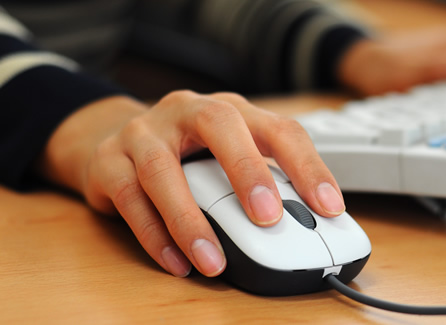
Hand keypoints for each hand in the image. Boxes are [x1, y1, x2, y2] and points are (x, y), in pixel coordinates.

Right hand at [38, 92, 345, 277]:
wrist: (114, 139)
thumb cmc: (188, 153)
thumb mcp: (228, 157)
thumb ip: (262, 181)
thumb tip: (306, 225)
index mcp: (231, 110)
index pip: (278, 128)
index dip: (307, 165)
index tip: (329, 206)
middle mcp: (188, 110)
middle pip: (221, 125)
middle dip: (248, 170)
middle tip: (268, 216)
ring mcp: (145, 132)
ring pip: (164, 170)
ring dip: (191, 220)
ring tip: (214, 261)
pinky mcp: (109, 161)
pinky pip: (130, 198)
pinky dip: (155, 235)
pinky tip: (178, 261)